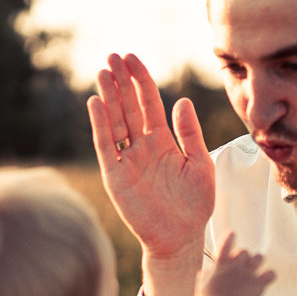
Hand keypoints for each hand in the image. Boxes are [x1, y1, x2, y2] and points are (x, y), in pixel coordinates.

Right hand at [88, 54, 214, 265]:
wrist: (181, 238)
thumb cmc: (195, 205)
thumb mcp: (200, 164)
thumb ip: (190, 133)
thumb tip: (182, 100)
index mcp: (163, 142)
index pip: (148, 103)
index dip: (141, 81)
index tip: (132, 58)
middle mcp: (142, 147)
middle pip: (128, 107)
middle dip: (121, 82)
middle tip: (113, 57)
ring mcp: (127, 160)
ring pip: (115, 122)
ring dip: (108, 97)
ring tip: (103, 73)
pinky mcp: (116, 176)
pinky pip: (106, 146)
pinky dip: (100, 125)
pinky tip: (96, 103)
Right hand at [198, 234, 275, 295]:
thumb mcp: (201, 289)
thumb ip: (204, 277)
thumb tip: (206, 271)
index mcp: (220, 265)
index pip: (226, 243)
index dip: (230, 237)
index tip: (232, 234)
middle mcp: (235, 266)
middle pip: (244, 251)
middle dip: (244, 256)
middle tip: (242, 265)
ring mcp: (248, 274)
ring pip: (259, 257)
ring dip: (257, 261)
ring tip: (255, 267)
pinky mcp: (259, 284)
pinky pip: (271, 274)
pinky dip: (269, 275)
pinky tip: (266, 279)